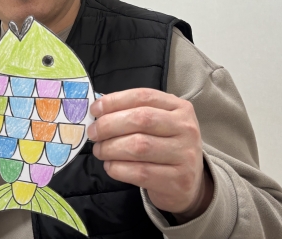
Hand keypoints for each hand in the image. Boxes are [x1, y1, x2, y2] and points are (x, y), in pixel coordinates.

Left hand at [87, 88, 213, 222]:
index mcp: (180, 107)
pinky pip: (140, 172)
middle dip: (109, 125)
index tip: (95, 109)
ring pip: (138, 147)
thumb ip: (133, 113)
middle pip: (140, 119)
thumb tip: (99, 110)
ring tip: (100, 151)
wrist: (189, 183)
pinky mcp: (178, 180)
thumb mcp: (158, 124)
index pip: (143, 96)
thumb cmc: (165, 147)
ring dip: (110, 148)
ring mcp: (185, 155)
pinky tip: (110, 166)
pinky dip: (118, 168)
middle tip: (93, 133)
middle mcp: (186, 128)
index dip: (115, 101)